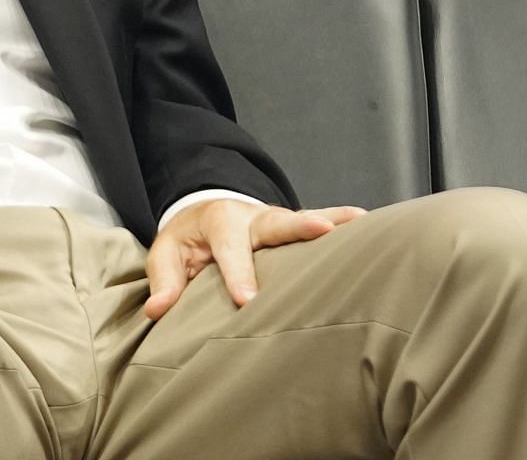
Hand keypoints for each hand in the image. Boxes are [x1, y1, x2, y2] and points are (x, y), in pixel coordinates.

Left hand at [144, 199, 365, 319]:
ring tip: (360, 221)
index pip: (229, 250)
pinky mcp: (293, 230)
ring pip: (302, 220)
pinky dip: (342, 221)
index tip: (247, 300)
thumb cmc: (187, 242)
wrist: (203, 216)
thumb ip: (165, 281)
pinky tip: (368, 224)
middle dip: (297, 226)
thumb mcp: (166, 255)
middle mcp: (252, 217)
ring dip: (332, 218)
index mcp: (218, 223)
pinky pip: (319, 222)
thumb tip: (157, 311)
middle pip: (275, 221)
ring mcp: (276, 221)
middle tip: (322, 229)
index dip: (238, 274)